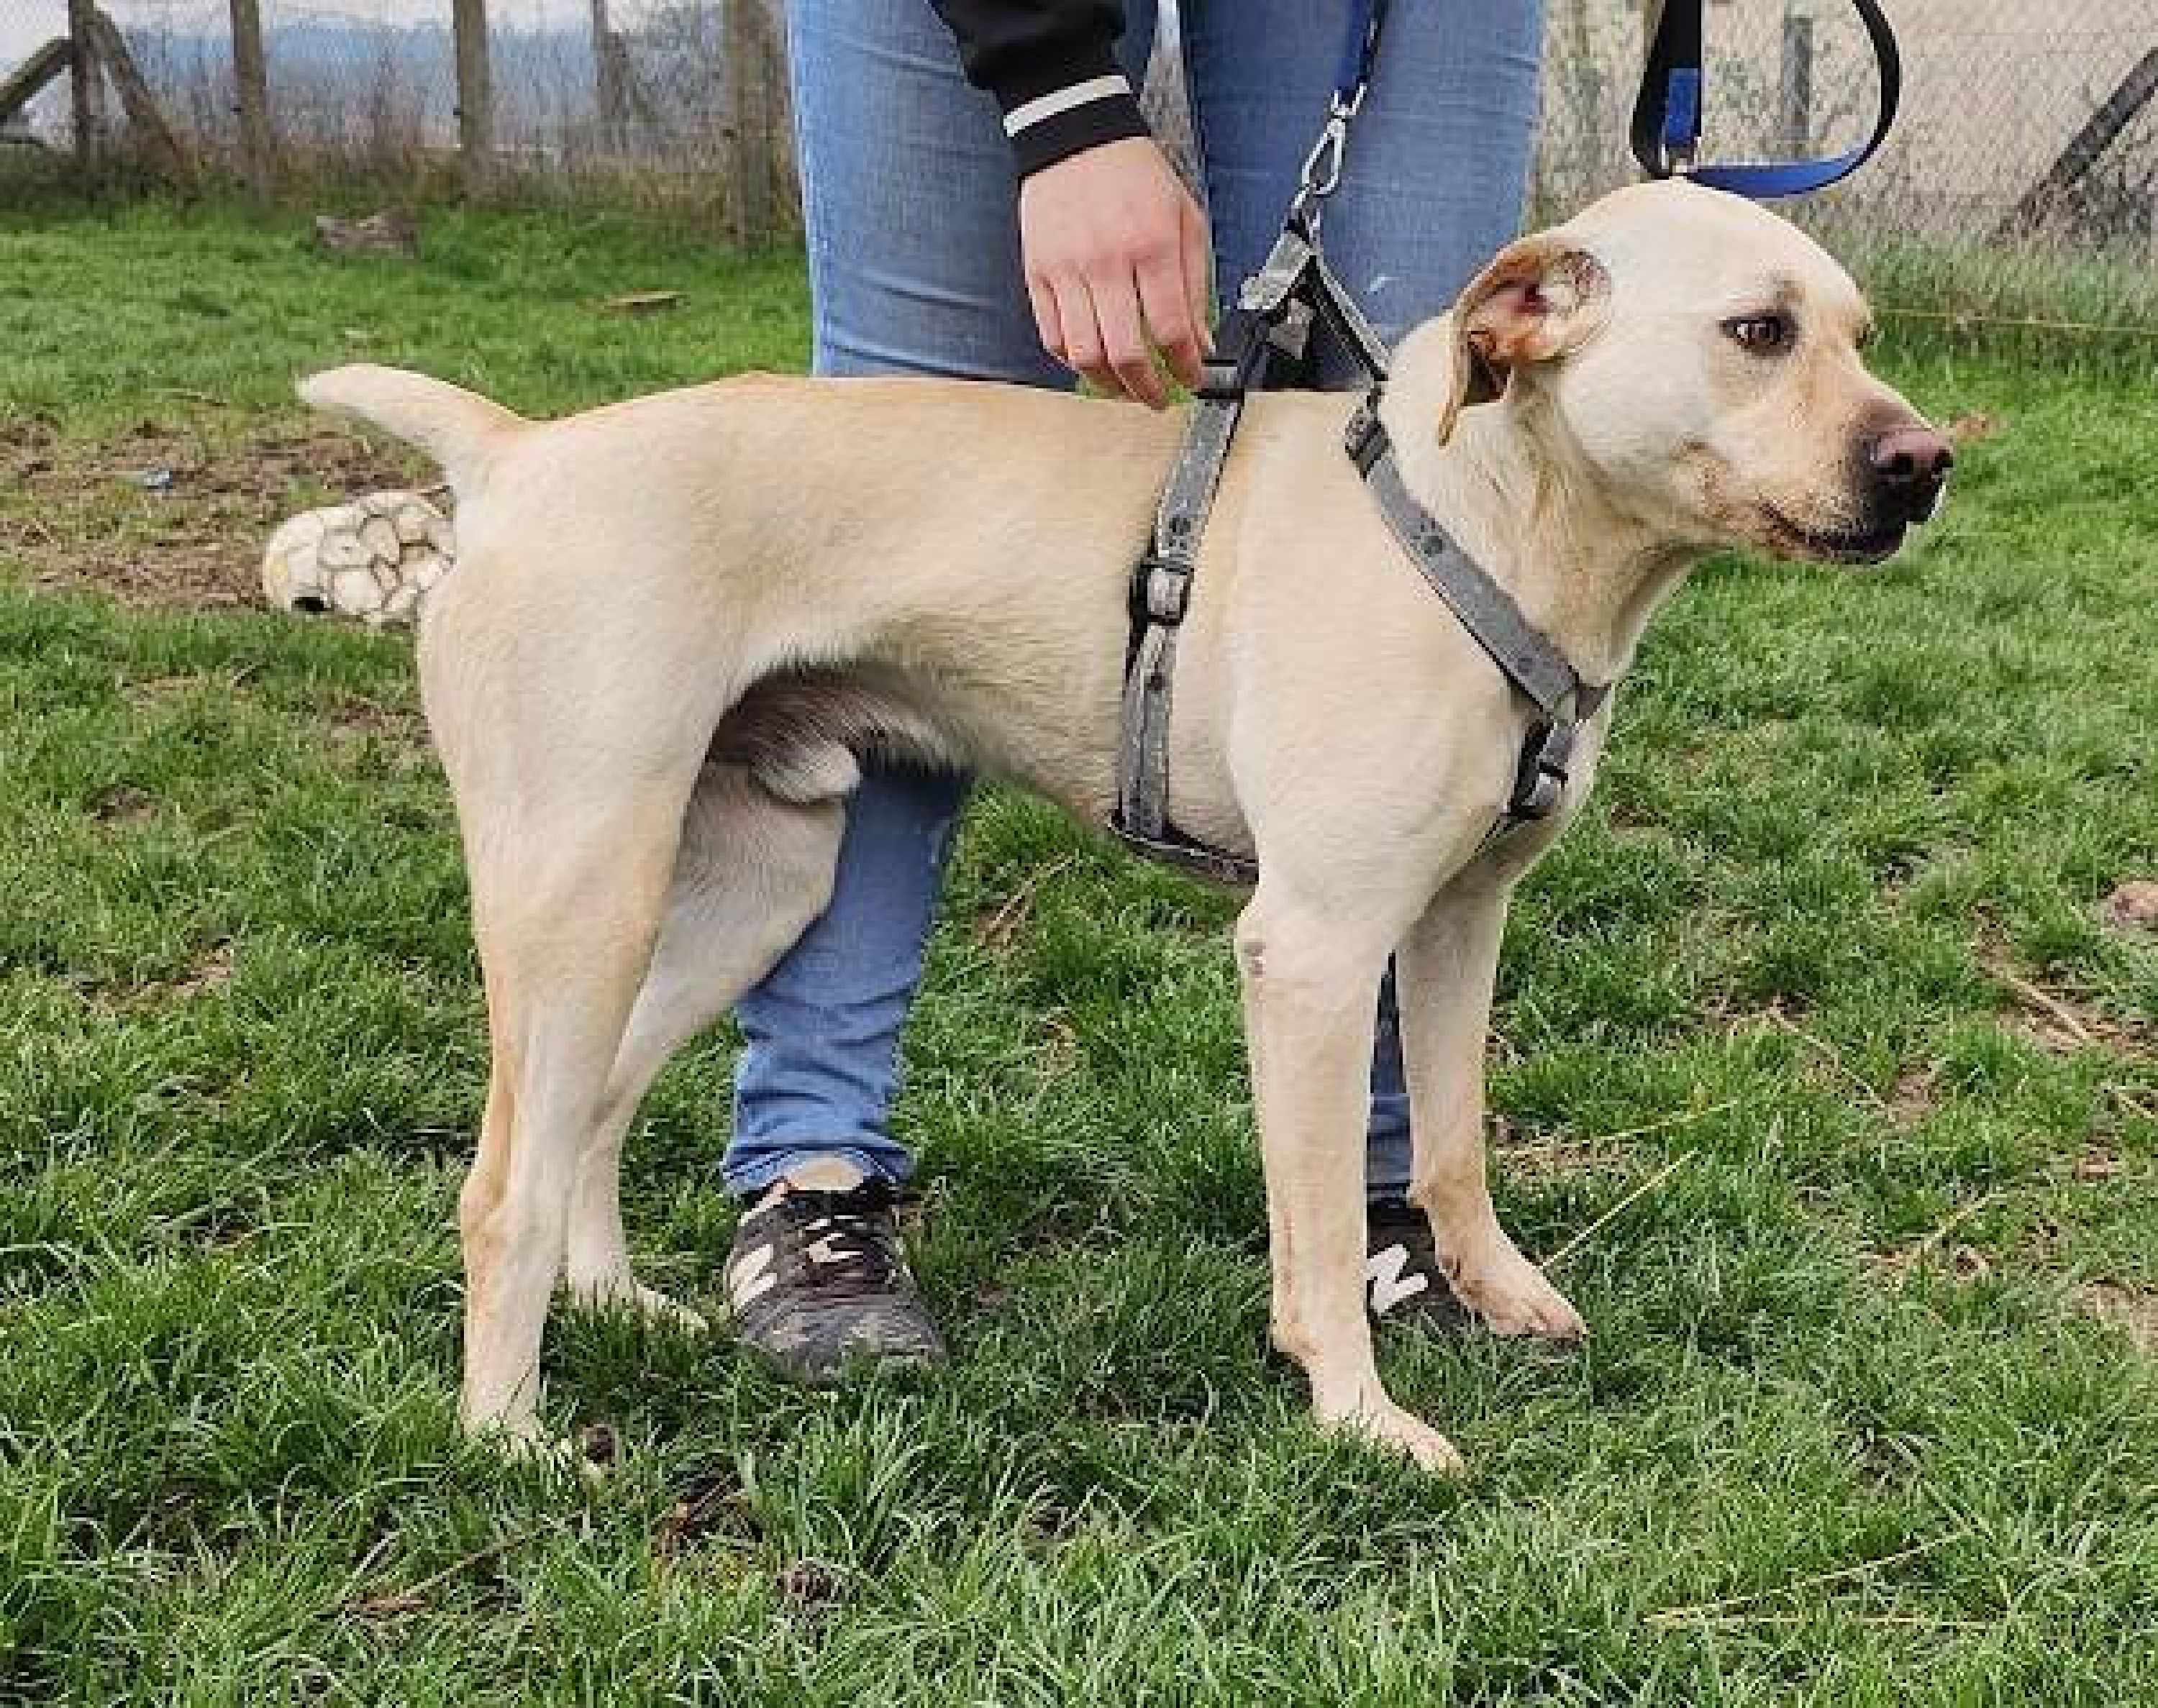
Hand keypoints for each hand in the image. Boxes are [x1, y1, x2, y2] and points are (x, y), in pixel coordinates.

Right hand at [1019, 137, 1212, 407]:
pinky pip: (1052, 335)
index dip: (1186, 365)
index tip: (1192, 377)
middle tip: (1158, 398)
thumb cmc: (1134, 174)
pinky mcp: (1038, 273)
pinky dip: (1073, 360)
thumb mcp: (1185, 218)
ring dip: (1108, 384)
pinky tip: (1092, 362)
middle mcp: (1107, 262)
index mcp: (1152, 245)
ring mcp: (1067, 270)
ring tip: (1124, 388)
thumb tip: (1200, 338)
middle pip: (1126, 353)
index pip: (1171, 328)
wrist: (1076, 136)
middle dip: (1148, 389)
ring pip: (1085, 354)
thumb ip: (1195, 280)